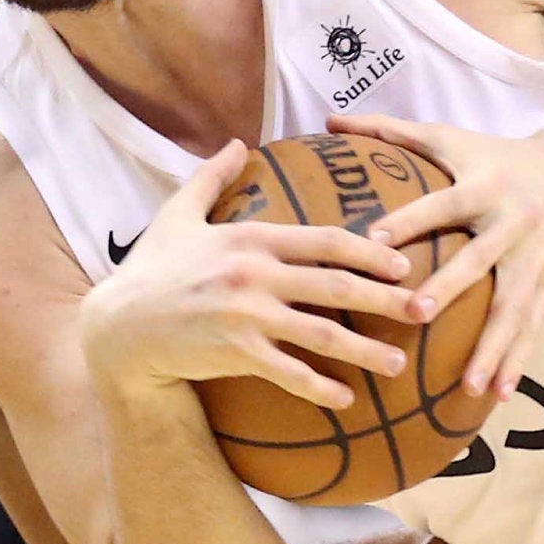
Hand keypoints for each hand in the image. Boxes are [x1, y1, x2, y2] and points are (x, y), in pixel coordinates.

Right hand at [79, 140, 427, 409]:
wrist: (119, 324)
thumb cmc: (150, 268)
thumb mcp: (178, 214)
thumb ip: (211, 177)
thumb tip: (236, 142)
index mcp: (250, 237)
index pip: (324, 241)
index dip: (369, 251)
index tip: (404, 262)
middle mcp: (255, 275)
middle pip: (335, 287)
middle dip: (385, 299)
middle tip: (424, 310)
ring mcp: (246, 316)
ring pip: (320, 334)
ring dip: (365, 351)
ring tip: (399, 366)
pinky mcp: (235, 353)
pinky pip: (287, 373)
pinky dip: (318, 387)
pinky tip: (346, 400)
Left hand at [345, 111, 543, 402]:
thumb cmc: (496, 156)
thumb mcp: (450, 137)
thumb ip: (390, 131)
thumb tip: (331, 117)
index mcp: (484, 184)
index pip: (442, 203)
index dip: (410, 219)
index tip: (373, 241)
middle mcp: (514, 221)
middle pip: (481, 258)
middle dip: (452, 287)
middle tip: (416, 315)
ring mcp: (536, 256)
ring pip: (514, 305)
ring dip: (493, 347)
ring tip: (470, 386)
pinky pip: (533, 326)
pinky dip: (517, 360)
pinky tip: (499, 394)